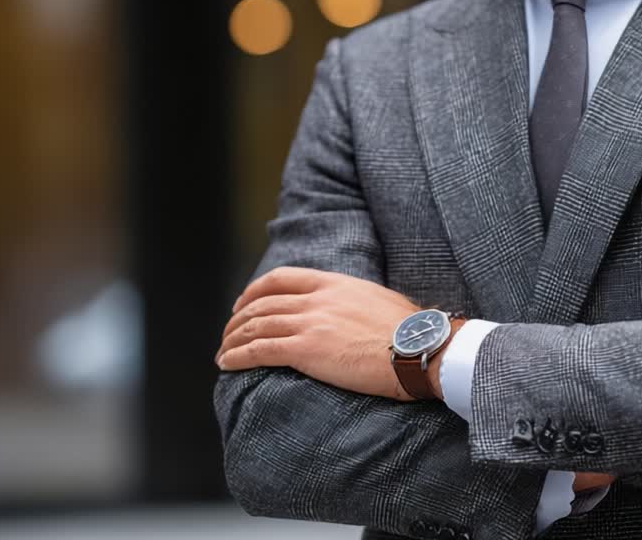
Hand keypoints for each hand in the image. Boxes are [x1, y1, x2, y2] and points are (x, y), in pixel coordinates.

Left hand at [216, 267, 423, 400]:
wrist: (419, 348)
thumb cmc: (410, 332)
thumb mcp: (377, 300)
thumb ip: (353, 302)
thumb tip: (351, 312)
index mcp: (333, 283)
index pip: (281, 279)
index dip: (254, 291)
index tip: (244, 303)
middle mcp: (317, 299)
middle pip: (262, 303)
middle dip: (238, 319)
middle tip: (229, 333)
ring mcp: (310, 323)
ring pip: (256, 326)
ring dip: (232, 340)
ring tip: (223, 352)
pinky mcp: (306, 351)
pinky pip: (259, 350)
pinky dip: (237, 356)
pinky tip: (226, 363)